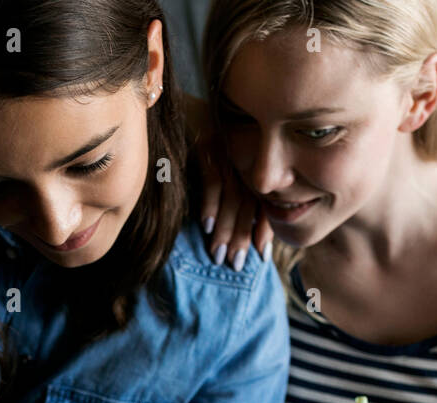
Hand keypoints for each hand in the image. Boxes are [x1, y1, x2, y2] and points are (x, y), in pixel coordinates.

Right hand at [195, 115, 273, 269]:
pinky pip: (212, 179)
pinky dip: (210, 203)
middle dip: (242, 236)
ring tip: (218, 254)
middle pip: (247, 204)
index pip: (262, 201)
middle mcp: (241, 159)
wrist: (172, 104)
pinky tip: (206, 225)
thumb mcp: (213, 164)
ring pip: (231, 196)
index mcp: (247, 165)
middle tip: (236, 264)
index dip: (263, 229)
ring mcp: (225, 152)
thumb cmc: (192, 139)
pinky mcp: (206, 145)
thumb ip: (226, 190)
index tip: (262, 255)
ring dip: (225, 228)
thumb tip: (223, 228)